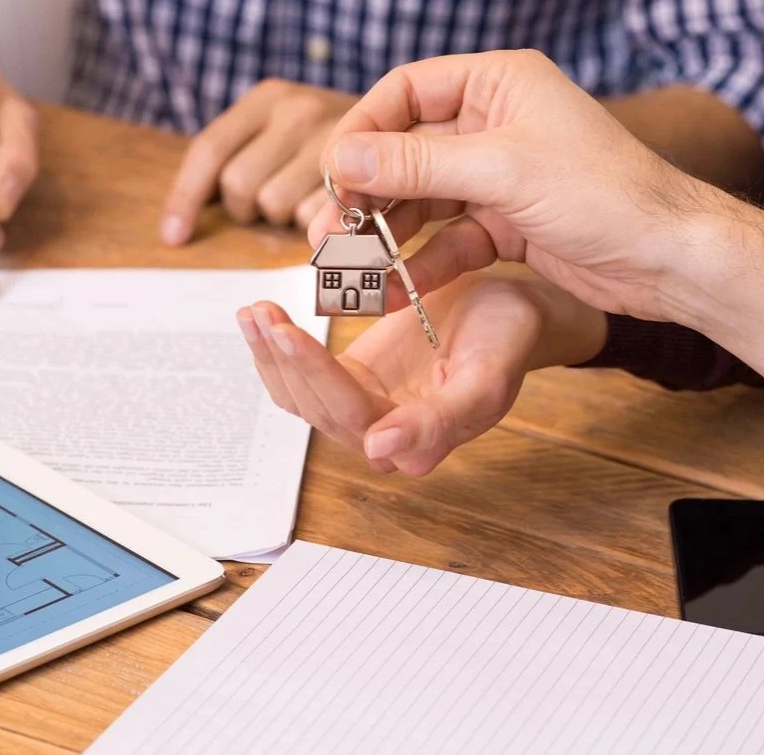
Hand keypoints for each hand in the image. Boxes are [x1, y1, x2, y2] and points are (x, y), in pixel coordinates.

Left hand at [160, 80, 358, 243]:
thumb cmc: (331, 139)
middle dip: (246, 207)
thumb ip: (241, 155)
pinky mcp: (364, 174)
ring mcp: (333, 140)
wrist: (411, 122)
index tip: (174, 236)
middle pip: (239, 186)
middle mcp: (297, 110)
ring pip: (274, 206)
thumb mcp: (282, 128)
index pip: (209, 151)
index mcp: (268, 97)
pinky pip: (314, 218)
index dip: (185, 199)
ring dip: (283, 215)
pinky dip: (317, 222)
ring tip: (305, 200)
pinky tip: (332, 207)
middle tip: (269, 202)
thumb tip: (180, 222)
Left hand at [237, 274, 605, 474]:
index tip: (288, 333)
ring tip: (254, 311)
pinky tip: (261, 318)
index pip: (352, 413)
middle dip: (284, 359)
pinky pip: (302, 376)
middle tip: (260, 311)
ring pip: (299, 396)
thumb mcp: (486, 376)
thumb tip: (380, 453)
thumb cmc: (506, 339)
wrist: (510, 312)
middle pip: (316, 406)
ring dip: (270, 355)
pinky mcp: (350, 381)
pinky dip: (277, 348)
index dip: (316, 374)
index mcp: (417, 442)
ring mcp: (362, 409)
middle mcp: (382, 435)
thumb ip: (441, 421)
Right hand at [310, 50, 730, 323]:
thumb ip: (416, 165)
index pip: (406, 92)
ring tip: (348, 265)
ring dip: (386, 232)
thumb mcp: (502, 171)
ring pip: (422, 200)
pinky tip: (394, 288)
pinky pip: (447, 238)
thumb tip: (341, 158)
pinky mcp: (505, 223)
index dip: (362, 130)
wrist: (670, 260)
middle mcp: (494, 123)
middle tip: (327, 229)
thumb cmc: (606, 195)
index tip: (331, 172)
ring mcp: (498, 175)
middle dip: (365, 192)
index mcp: (498, 83)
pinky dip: (421, 261)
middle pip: (405, 151)